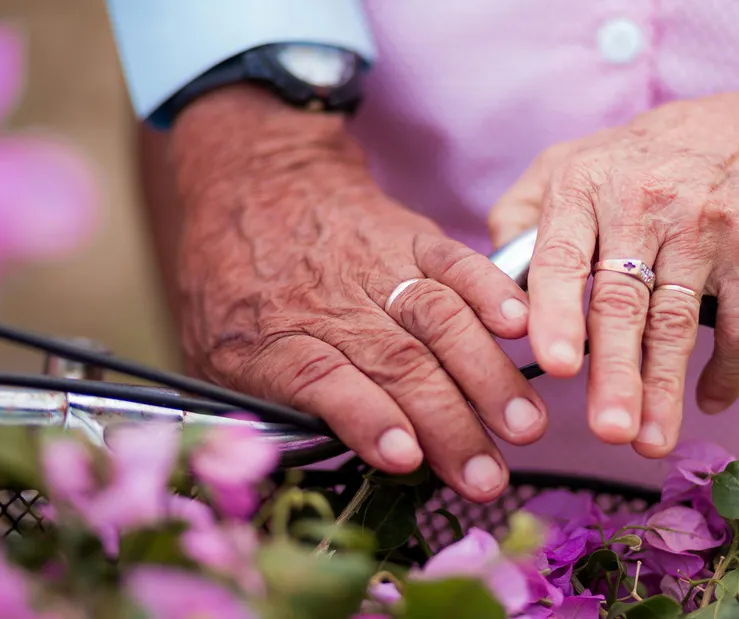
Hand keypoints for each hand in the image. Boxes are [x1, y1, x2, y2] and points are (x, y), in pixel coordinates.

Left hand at [170, 86, 546, 501]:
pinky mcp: (412, 239)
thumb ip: (260, 403)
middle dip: (451, 424)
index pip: (320, 380)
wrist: (254, 182)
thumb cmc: (233, 285)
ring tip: (524, 424)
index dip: (366, 418)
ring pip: (437, 320)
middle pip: (396, 363)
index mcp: (272, 338)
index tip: (407, 456)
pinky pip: (457, 263)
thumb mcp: (214, 352)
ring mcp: (377, 267)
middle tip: (488, 477)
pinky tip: (521, 327)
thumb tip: (319, 463)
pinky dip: (492, 293)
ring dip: (486, 376)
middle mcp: (330, 303)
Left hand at [489, 90, 738, 457]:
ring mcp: (704, 224)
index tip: (555, 366)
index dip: (558, 313)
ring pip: (679, 319)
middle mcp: (643, 201)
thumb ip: (517, 218)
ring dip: (665, 387)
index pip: (563, 256)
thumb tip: (495, 286)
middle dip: (616, 371)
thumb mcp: (565, 165)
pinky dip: (728, 369)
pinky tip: (709, 401)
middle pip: (624, 300)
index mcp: (584, 186)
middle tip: (607, 431)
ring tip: (650, 442)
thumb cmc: (633, 166)